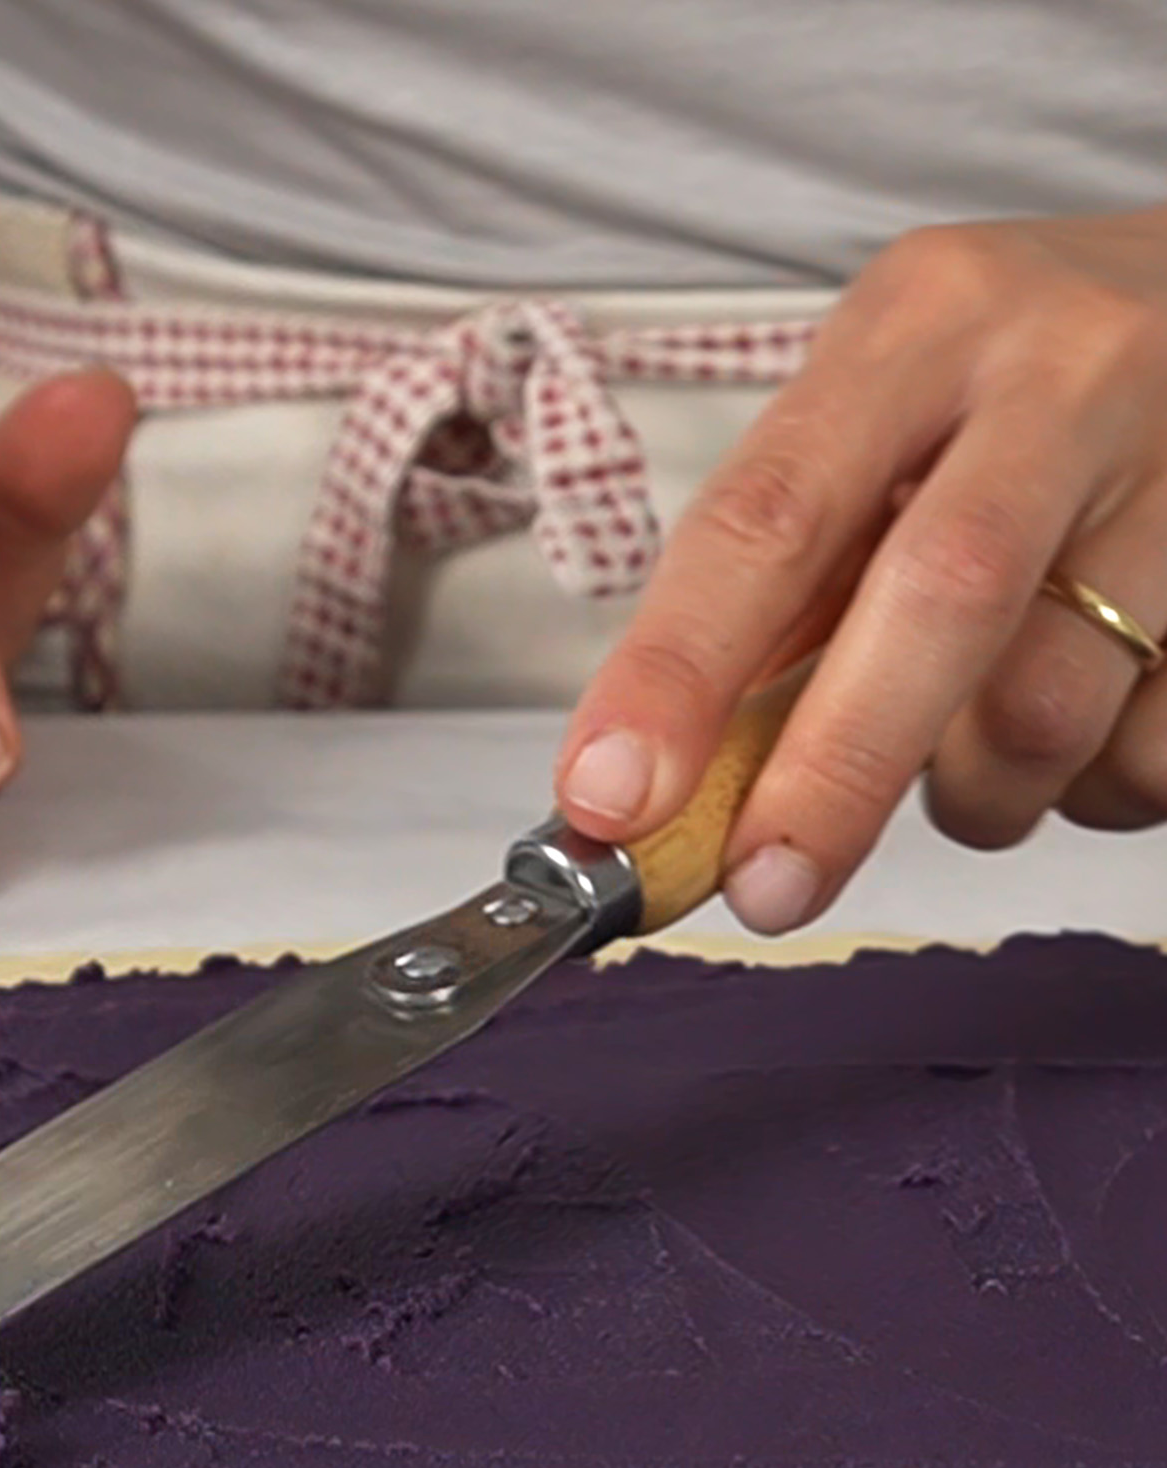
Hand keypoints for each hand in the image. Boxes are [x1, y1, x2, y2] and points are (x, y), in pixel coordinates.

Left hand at [554, 206, 1166, 931]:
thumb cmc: (1020, 397)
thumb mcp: (886, 427)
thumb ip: (780, 593)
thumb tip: (651, 788)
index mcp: (920, 323)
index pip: (768, 513)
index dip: (678, 671)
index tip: (610, 799)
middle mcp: (1064, 368)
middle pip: (937, 598)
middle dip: (834, 772)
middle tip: (765, 889)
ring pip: (1054, 702)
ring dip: (979, 792)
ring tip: (973, 765)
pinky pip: (1155, 750)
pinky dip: (1098, 788)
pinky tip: (1096, 724)